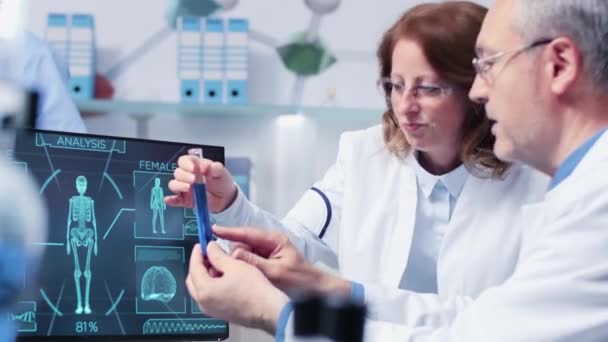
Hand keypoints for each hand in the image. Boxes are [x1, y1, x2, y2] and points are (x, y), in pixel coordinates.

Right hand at [165, 155, 237, 212]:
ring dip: (179, 185)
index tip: (194, 168)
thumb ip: (216, 168)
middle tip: (194, 180)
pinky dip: (171, 200)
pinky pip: (175, 200)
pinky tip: (170, 200)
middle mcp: (187, 176)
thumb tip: (209, 166)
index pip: (184, 161)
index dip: (186, 163)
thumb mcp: (222, 173)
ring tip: (188, 188)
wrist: (226, 198)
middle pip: (178, 172)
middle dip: (184, 175)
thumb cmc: (221, 182)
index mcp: (195, 166)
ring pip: (174, 184)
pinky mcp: (185, 200)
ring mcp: (185, 188)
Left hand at [187, 242, 288, 333]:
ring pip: (201, 288)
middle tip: (210, 253)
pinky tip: (225, 277)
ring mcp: (211, 310)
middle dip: (199, 265)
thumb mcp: (234, 265)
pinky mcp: (220, 313)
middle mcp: (203, 303)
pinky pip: (209, 296)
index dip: (197, 253)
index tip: (202, 243)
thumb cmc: (252, 287)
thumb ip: (217, 255)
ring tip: (220, 263)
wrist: (268, 310)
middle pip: (193, 280)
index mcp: (204, 290)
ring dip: (206, 275)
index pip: (194, 268)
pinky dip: (212, 284)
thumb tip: (209, 247)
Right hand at [213, 226, 351, 296]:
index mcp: (274, 240)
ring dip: (240, 261)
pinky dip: (245, 266)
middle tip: (225, 264)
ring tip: (239, 273)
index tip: (213, 229)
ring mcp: (268, 252)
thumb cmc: (301, 280)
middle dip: (234, 253)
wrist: (315, 290)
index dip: (229, 231)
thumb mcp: (275, 271)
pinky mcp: (267, 261)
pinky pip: (250, 260)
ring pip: (245, 252)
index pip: (247, 232)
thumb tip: (233, 253)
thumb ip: (253, 261)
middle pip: (244, 242)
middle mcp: (270, 243)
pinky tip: (244, 275)